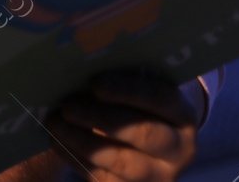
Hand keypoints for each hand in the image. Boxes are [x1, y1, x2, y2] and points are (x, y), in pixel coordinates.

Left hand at [45, 72, 198, 181]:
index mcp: (183, 116)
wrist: (150, 147)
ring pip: (121, 161)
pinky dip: (74, 157)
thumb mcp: (140, 90)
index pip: (160, 99)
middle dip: (101, 118)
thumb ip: (120, 80)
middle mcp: (178, 149)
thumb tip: (79, 67)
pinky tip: (55, 140)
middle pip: (143, 134)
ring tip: (55, 122)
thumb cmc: (138, 106)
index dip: (127, 90)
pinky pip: (101, 177)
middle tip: (68, 105)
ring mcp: (157, 175)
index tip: (96, 82)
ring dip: (82, 140)